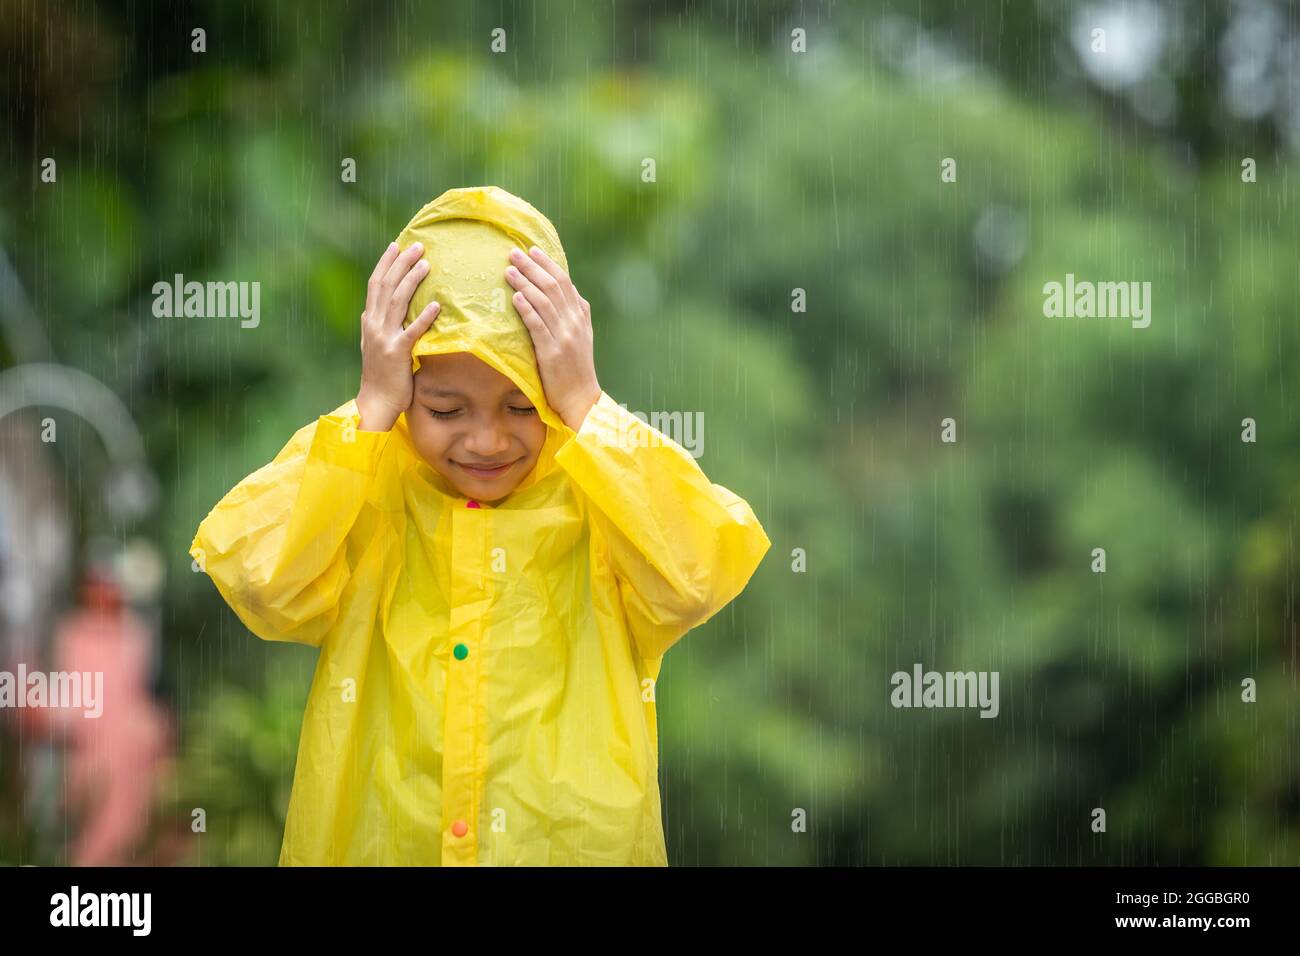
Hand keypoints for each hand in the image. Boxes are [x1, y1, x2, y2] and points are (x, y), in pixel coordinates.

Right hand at [355, 241, 439, 430]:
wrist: (375, 401)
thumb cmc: (382, 374)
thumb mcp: (377, 343)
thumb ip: (383, 324)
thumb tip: (389, 307)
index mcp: (369, 321)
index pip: (375, 285)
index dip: (386, 263)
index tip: (396, 245)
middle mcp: (374, 325)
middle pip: (386, 286)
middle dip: (401, 264)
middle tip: (417, 246)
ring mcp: (384, 339)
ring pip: (397, 302)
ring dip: (412, 280)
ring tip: (426, 264)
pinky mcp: (397, 354)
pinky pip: (412, 332)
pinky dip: (423, 317)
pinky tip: (436, 304)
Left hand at [505, 245, 600, 430]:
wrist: (581, 397)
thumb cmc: (576, 367)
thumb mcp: (582, 336)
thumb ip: (575, 312)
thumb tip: (567, 289)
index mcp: (580, 316)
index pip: (564, 282)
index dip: (547, 264)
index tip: (532, 250)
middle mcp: (574, 323)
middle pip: (552, 286)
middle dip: (532, 267)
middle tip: (514, 252)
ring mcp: (564, 337)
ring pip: (544, 302)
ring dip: (525, 283)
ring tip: (509, 270)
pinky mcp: (552, 352)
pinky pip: (538, 325)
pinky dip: (527, 309)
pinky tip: (515, 297)